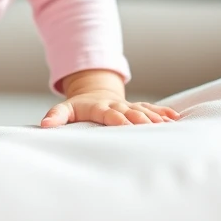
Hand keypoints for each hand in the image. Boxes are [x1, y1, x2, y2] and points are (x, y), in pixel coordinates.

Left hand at [41, 90, 180, 127]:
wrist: (93, 93)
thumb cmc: (78, 107)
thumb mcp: (65, 109)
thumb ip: (56, 116)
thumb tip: (45, 125)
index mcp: (100, 107)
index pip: (110, 114)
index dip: (118, 119)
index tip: (126, 125)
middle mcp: (116, 105)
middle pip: (131, 112)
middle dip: (141, 119)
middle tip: (154, 128)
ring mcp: (128, 106)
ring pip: (144, 111)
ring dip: (156, 117)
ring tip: (169, 124)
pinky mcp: (136, 108)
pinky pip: (152, 109)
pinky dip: (163, 113)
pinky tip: (176, 119)